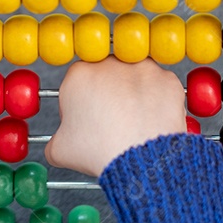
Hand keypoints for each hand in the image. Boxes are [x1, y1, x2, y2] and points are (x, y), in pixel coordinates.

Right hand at [45, 57, 185, 176]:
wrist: (142, 159)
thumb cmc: (98, 151)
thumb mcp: (60, 150)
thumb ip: (54, 141)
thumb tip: (58, 144)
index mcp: (79, 74)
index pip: (76, 83)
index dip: (79, 104)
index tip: (85, 122)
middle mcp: (111, 63)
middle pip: (107, 76)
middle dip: (108, 94)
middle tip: (111, 122)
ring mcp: (143, 68)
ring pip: (134, 78)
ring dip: (133, 94)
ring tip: (133, 122)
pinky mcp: (168, 79)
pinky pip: (160, 88)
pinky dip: (157, 101)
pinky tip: (152, 120)